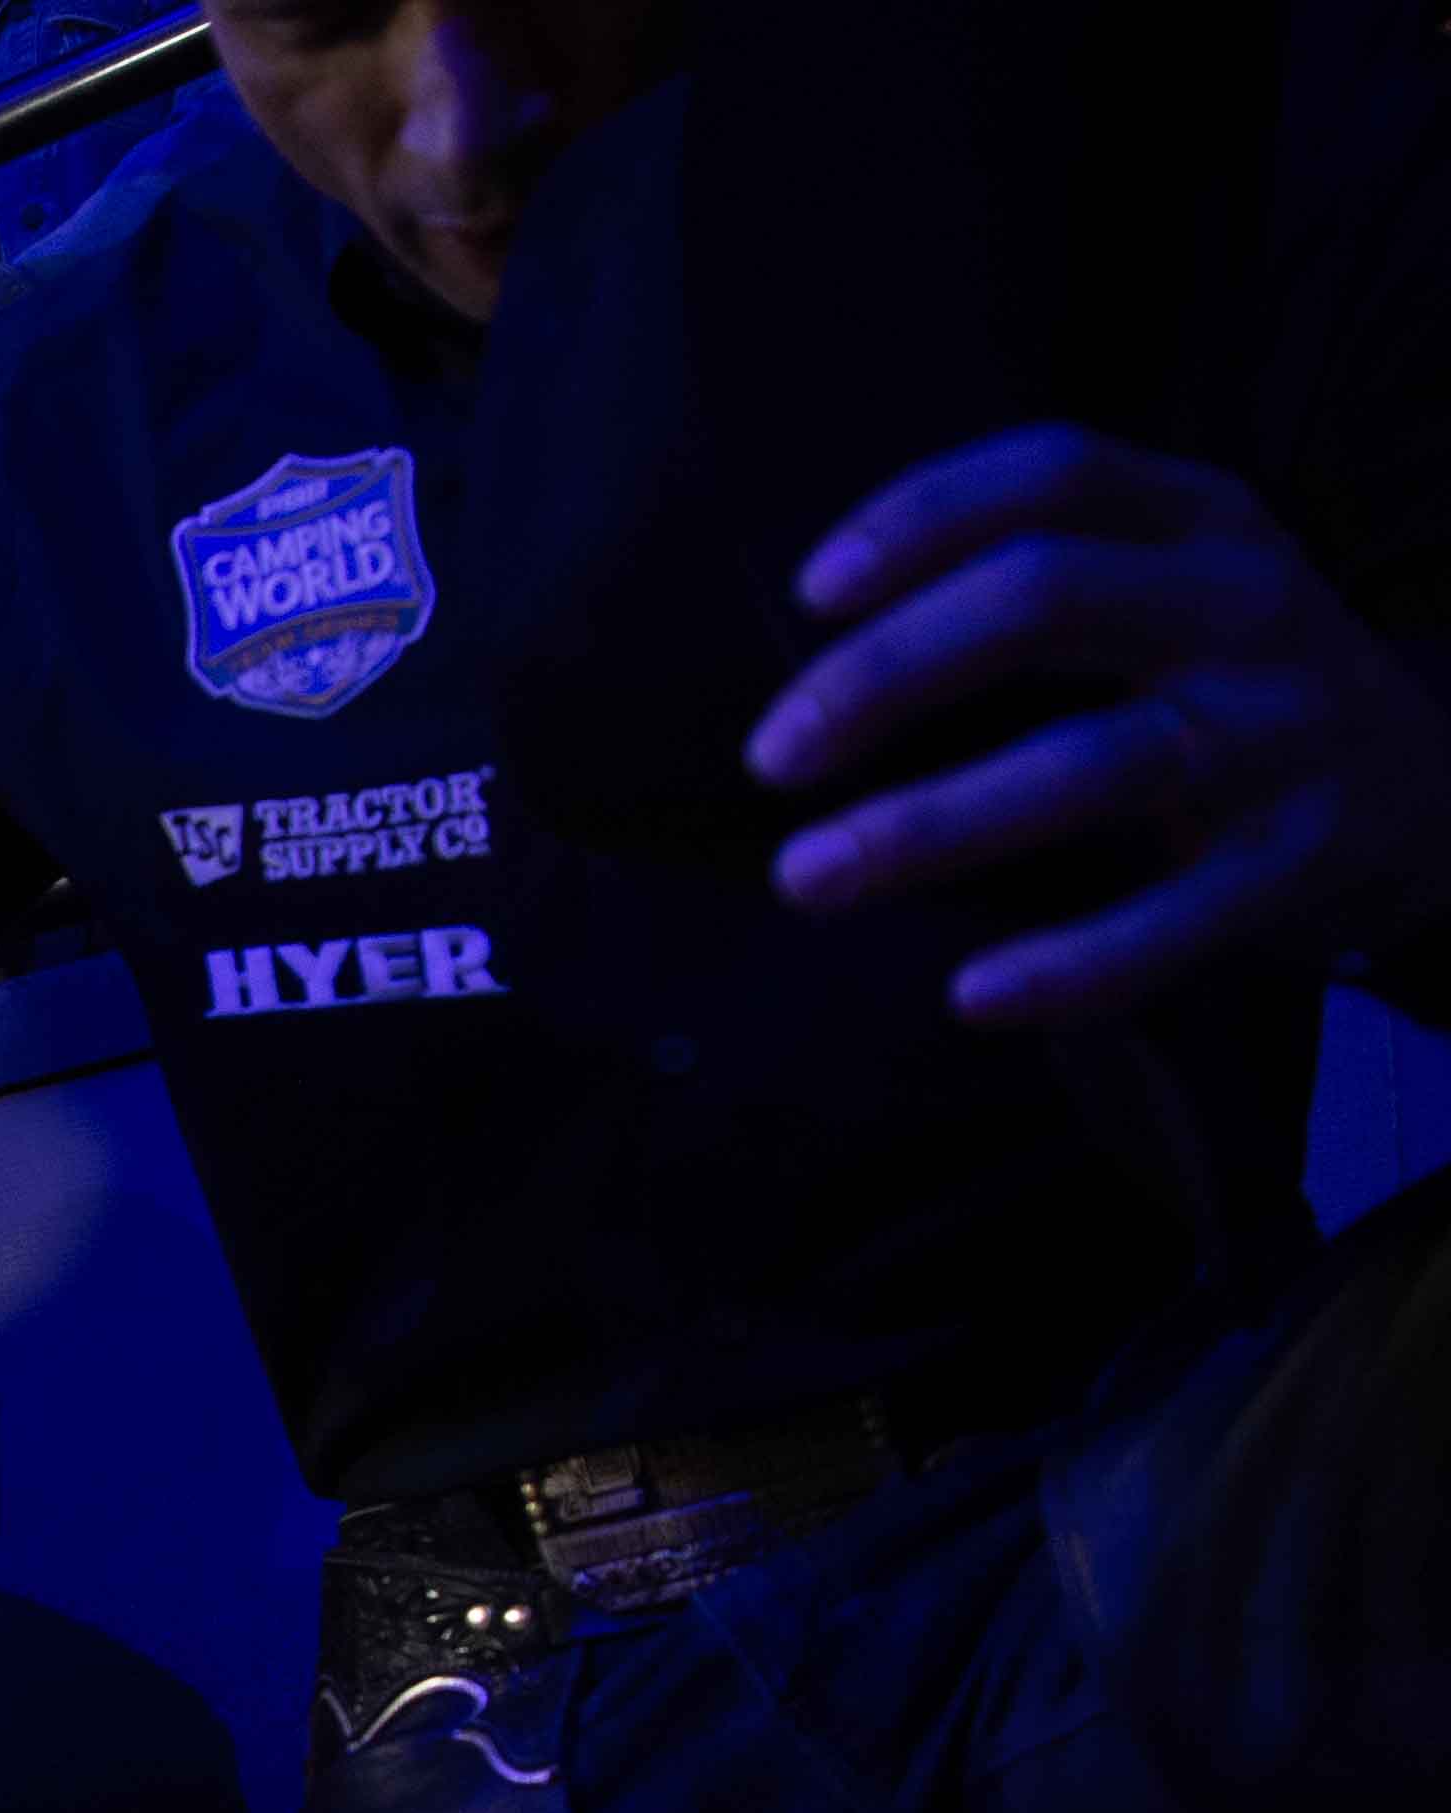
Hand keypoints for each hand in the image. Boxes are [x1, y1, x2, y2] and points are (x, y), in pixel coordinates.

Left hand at [755, 426, 1450, 1027]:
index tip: (810, 593)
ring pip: (1095, 761)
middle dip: (887, 674)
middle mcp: (1242, 602)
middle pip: (1047, 598)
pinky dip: (1074, 960)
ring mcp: (1281, 725)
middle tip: (771, 758)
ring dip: (933, 824)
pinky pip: (1180, 912)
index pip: (1048, 474)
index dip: (921, 517)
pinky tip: (973, 995)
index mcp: (1196, 518)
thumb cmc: (1227, 685)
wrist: (1430, 786)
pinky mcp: (1304, 850)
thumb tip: (816, 675)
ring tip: (807, 875)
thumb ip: (1034, 592)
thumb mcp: (1164, 589)